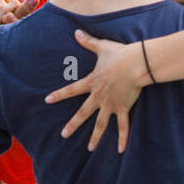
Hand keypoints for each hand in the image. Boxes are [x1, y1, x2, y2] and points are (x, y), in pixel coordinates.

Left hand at [44, 30, 144, 151]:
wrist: (136, 63)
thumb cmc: (120, 54)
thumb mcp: (102, 47)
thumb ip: (88, 42)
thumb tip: (76, 32)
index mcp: (92, 82)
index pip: (71, 90)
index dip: (59, 95)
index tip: (47, 100)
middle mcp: (99, 96)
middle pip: (83, 113)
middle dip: (73, 124)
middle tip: (64, 135)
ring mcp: (111, 104)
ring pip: (100, 123)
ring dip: (95, 137)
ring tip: (89, 148)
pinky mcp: (123, 108)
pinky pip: (123, 126)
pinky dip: (122, 138)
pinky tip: (120, 150)